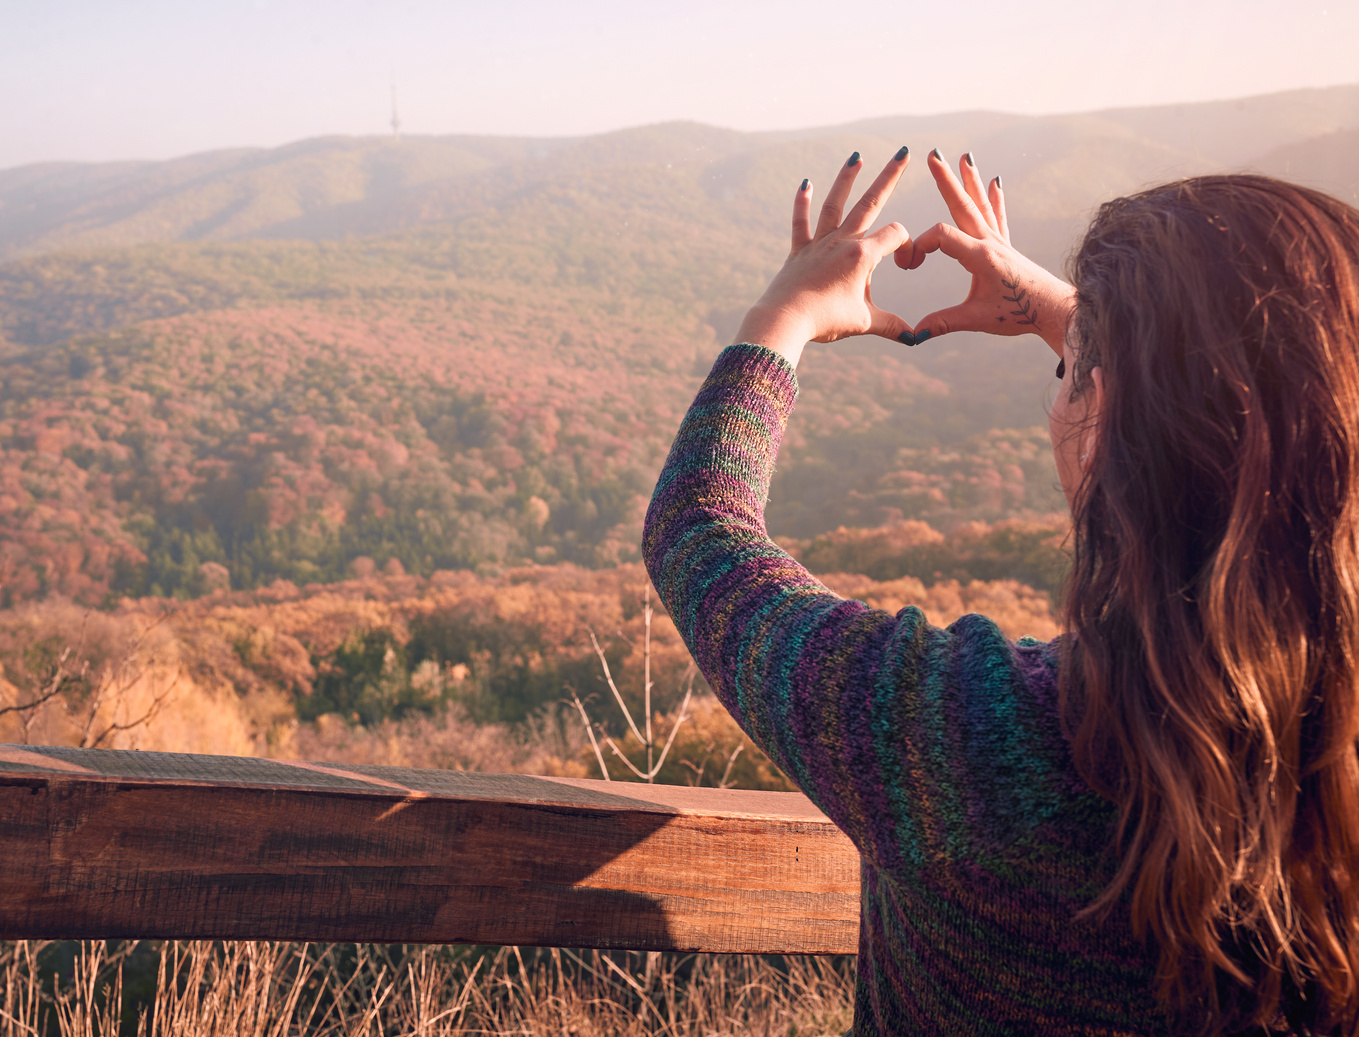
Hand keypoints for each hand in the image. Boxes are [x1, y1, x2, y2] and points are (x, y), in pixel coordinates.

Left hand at [736, 148, 914, 367]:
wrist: (785, 321)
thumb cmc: (825, 321)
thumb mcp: (864, 323)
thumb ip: (891, 326)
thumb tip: (915, 338)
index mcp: (862, 255)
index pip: (896, 234)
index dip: (908, 246)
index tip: (906, 266)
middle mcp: (842, 241)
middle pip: (871, 202)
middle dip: (890, 176)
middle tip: (904, 152)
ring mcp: (819, 244)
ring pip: (835, 204)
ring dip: (846, 179)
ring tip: (856, 157)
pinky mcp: (799, 251)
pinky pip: (801, 223)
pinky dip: (801, 203)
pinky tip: (805, 183)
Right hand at [899, 151, 1074, 356]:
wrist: (1053, 311)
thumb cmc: (1018, 314)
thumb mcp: (977, 320)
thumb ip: (944, 323)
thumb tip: (914, 334)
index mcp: (980, 256)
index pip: (942, 236)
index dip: (921, 246)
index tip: (910, 265)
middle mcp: (990, 242)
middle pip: (963, 205)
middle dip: (946, 180)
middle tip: (933, 154)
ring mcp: (1000, 242)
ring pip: (980, 205)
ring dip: (970, 180)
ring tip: (965, 156)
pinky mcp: (1007, 247)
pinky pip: (998, 217)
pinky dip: (994, 198)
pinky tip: (994, 182)